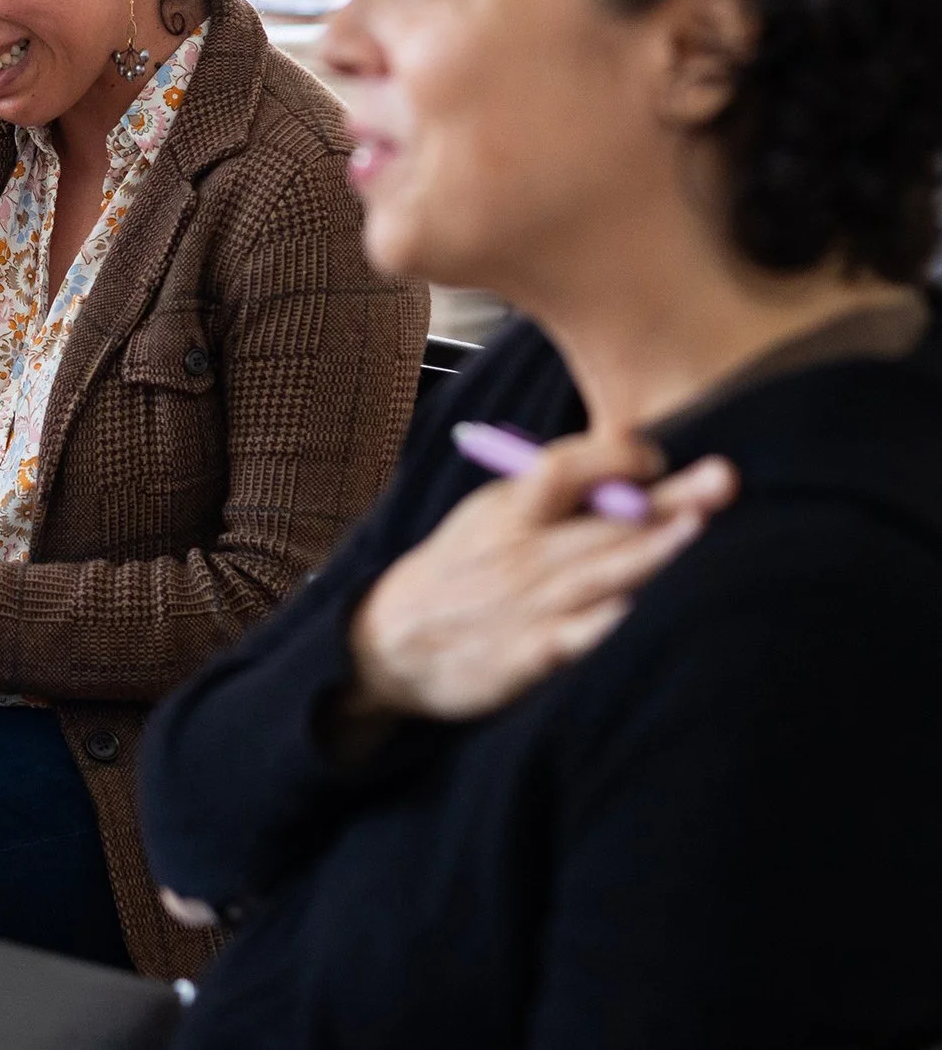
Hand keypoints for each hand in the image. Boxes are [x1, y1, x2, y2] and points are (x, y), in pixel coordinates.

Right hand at [345, 432, 736, 722]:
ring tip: (699, 527)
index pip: (562, 467)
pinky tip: (648, 612)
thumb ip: (548, 496)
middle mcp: (520, 552)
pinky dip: (612, 624)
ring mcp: (527, 604)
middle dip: (668, 499)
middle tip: (723, 477)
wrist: (387, 644)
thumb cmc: (457, 574)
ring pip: (602, 573)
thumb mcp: (486, 518)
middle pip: (604, 520)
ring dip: (654, 551)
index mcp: (509, 510)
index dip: (614, 457)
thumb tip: (628, 467)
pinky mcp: (530, 655)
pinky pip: (580, 637)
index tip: (655, 455)